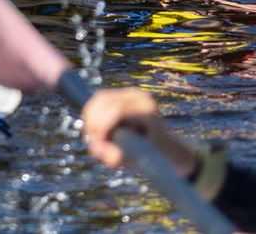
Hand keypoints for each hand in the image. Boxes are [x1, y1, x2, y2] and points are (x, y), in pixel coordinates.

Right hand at [80, 87, 197, 175]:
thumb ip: (119, 157)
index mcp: (147, 110)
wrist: (164, 148)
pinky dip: (92, 116)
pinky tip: (97, 133)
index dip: (101, 126)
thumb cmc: (154, 157)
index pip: (116, 110)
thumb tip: (97, 151)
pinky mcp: (121, 95)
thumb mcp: (138, 161)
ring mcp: (129, 94)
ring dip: (90, 119)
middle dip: (92, 122)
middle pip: (103, 100)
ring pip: (98, 99)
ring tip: (94, 140)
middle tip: (92, 144)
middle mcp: (138, 97)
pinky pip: (99, 101)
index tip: (96, 145)